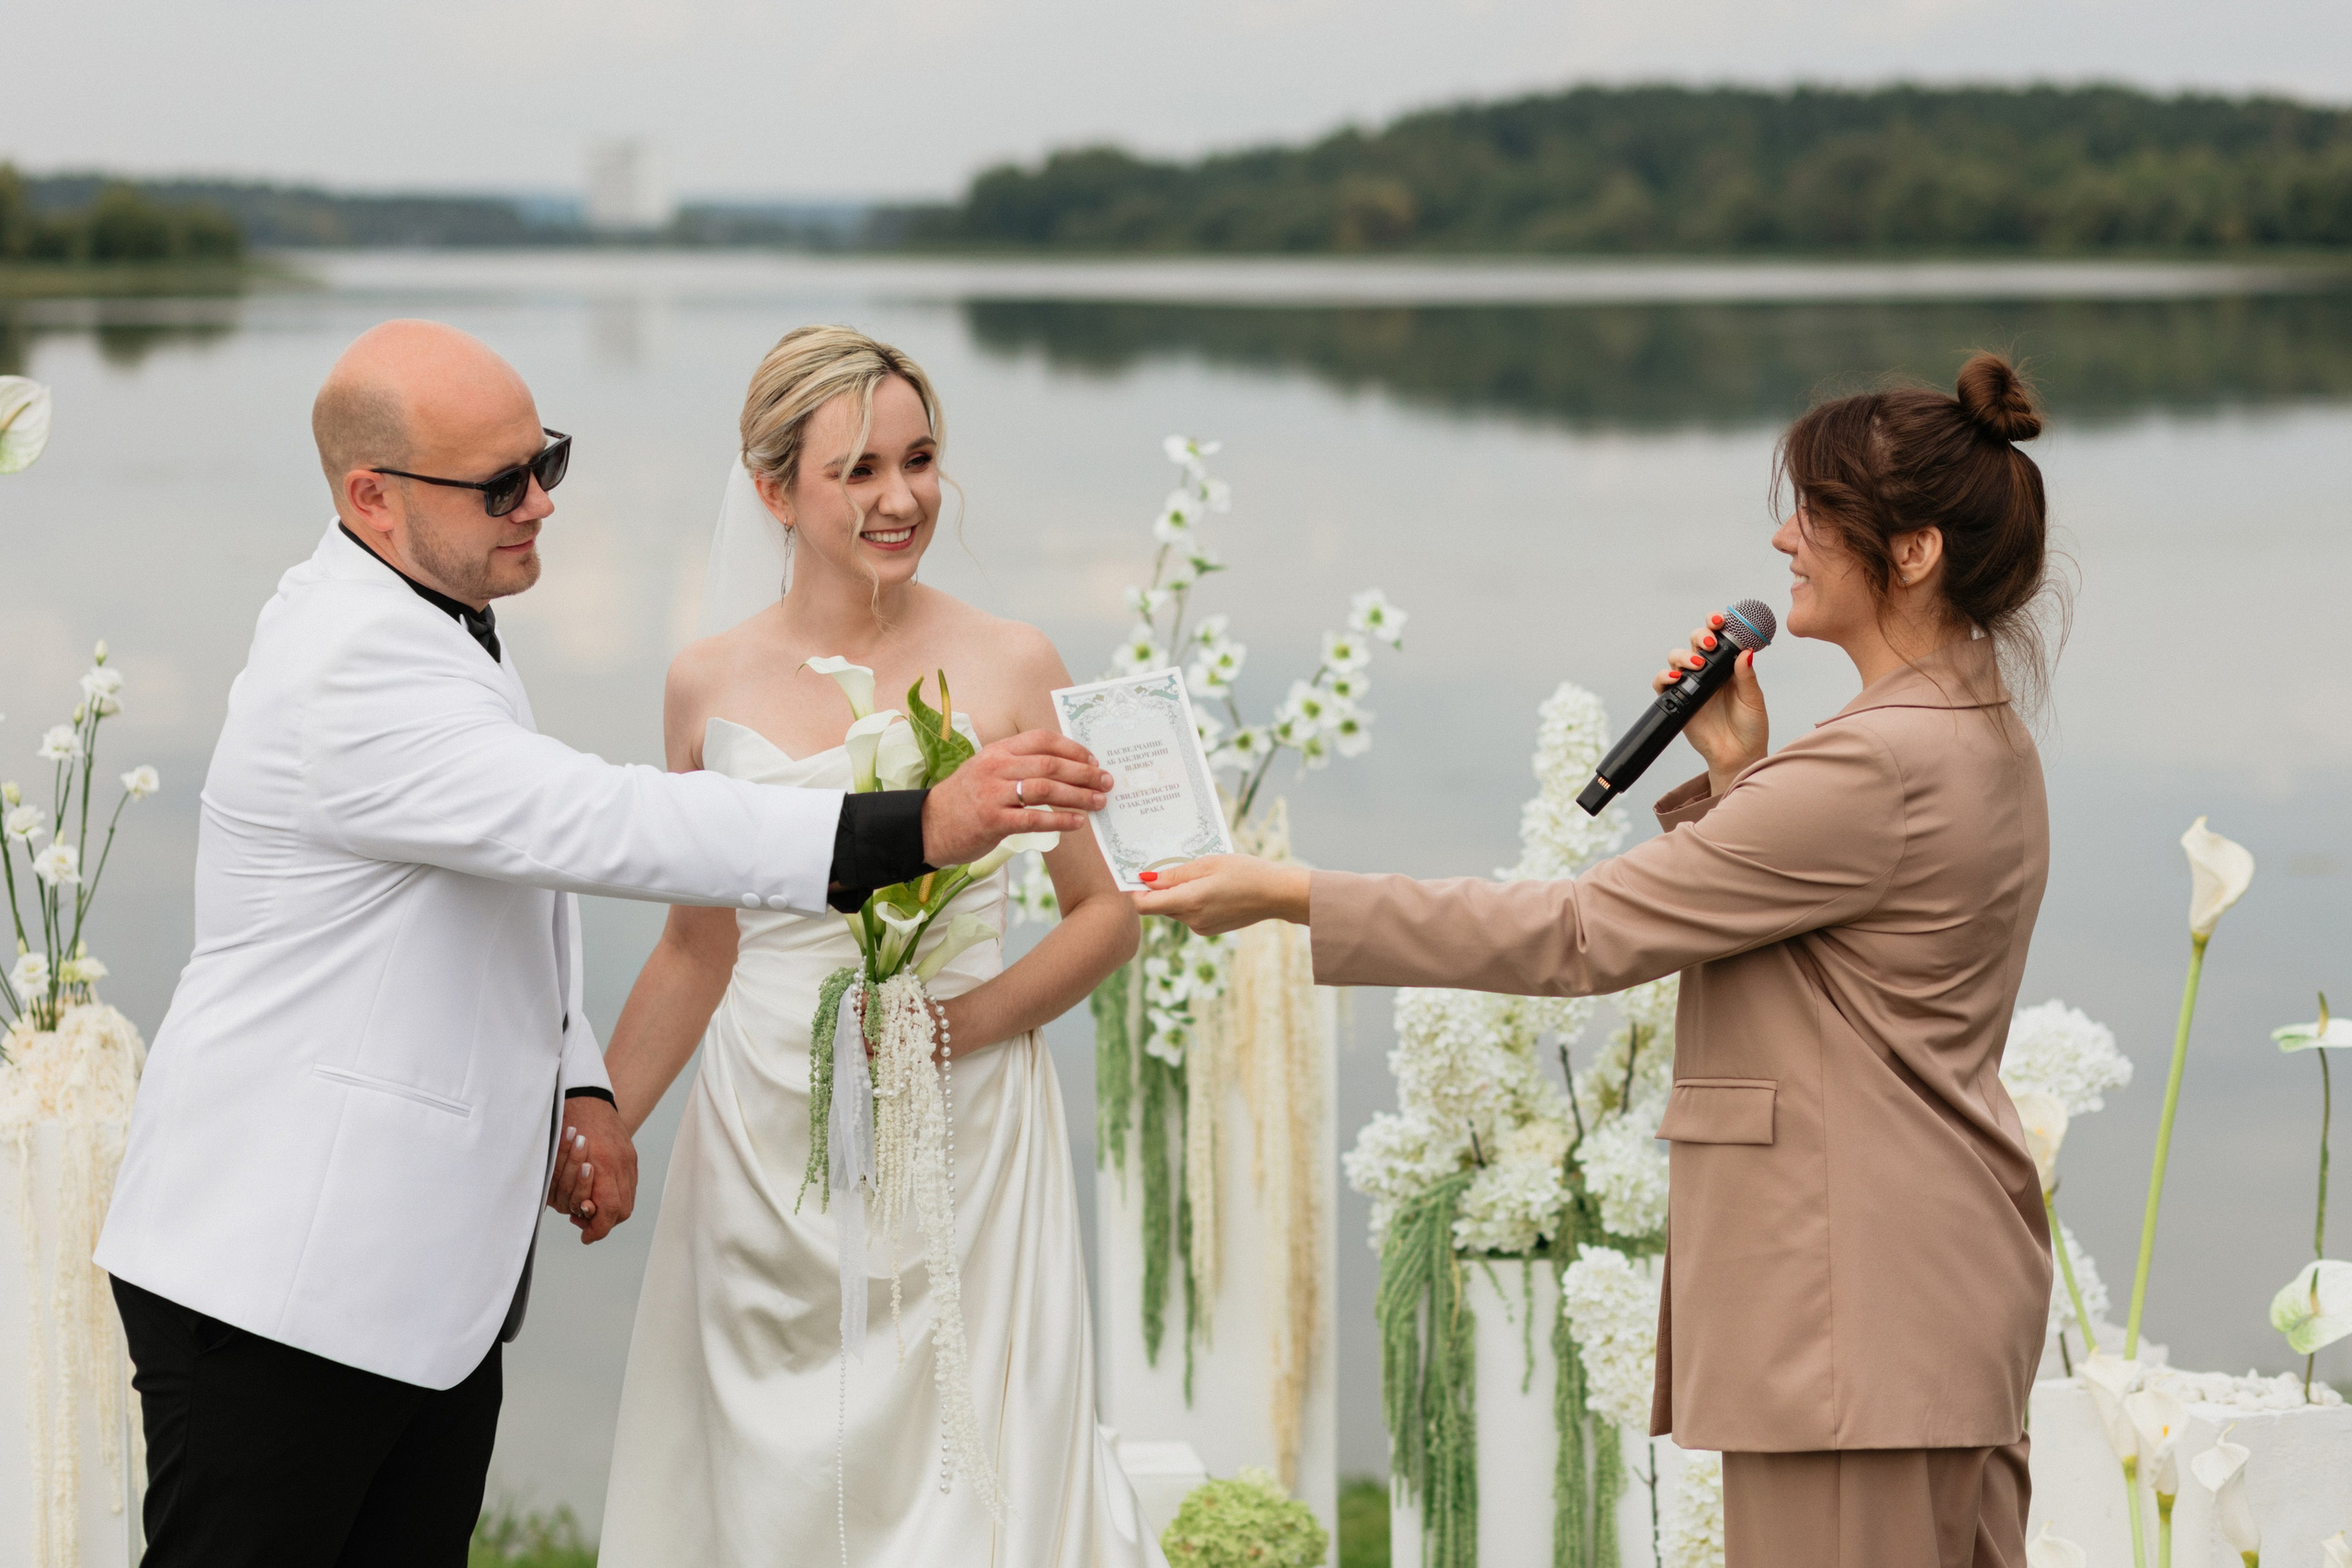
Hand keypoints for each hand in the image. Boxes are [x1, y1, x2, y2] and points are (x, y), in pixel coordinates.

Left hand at [547, 1095, 637, 1243]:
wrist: (584, 1095)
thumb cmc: (566, 1123)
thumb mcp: (560, 1157)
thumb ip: (571, 1185)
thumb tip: (577, 1212)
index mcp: (603, 1164)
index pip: (610, 1210)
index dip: (598, 1229)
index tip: (585, 1236)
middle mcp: (620, 1163)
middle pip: (622, 1210)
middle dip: (604, 1223)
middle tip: (584, 1224)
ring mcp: (629, 1159)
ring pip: (629, 1200)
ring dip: (610, 1211)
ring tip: (590, 1208)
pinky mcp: (631, 1155)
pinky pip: (630, 1185)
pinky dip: (617, 1195)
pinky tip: (600, 1193)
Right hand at [922, 730, 1110, 867]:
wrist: (928, 826)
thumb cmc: (964, 800)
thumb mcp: (986, 770)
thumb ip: (1017, 765)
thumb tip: (1062, 768)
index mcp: (997, 751)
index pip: (1042, 740)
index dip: (1072, 748)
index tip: (1093, 760)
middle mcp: (995, 767)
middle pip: (1050, 764)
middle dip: (1084, 773)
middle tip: (1106, 782)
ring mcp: (993, 794)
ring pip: (1045, 789)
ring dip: (1077, 796)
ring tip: (1098, 802)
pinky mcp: (992, 821)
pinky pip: (1033, 819)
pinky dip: (1059, 820)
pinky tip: (1077, 822)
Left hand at [1128, 855, 1309, 935]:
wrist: (1277, 894)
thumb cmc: (1246, 872)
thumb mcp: (1208, 863)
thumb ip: (1175, 874)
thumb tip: (1146, 879)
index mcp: (1189, 901)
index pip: (1145, 905)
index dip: (1135, 891)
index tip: (1137, 874)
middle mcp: (1191, 920)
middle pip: (1158, 906)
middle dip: (1158, 889)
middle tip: (1171, 865)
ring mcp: (1201, 928)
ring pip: (1174, 910)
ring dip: (1176, 894)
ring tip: (1197, 874)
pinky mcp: (1209, 930)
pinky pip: (1188, 915)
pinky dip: (1190, 901)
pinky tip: (1209, 887)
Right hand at [1656, 612, 1767, 795]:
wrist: (1737, 756)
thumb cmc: (1750, 727)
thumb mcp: (1753, 700)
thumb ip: (1747, 676)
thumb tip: (1745, 652)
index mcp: (1728, 666)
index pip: (1719, 637)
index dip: (1716, 624)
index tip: (1720, 619)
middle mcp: (1707, 672)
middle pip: (1694, 642)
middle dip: (1700, 636)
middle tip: (1710, 644)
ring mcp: (1691, 685)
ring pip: (1677, 658)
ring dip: (1683, 655)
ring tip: (1697, 664)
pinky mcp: (1677, 701)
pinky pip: (1662, 684)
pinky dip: (1664, 677)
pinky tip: (1676, 679)